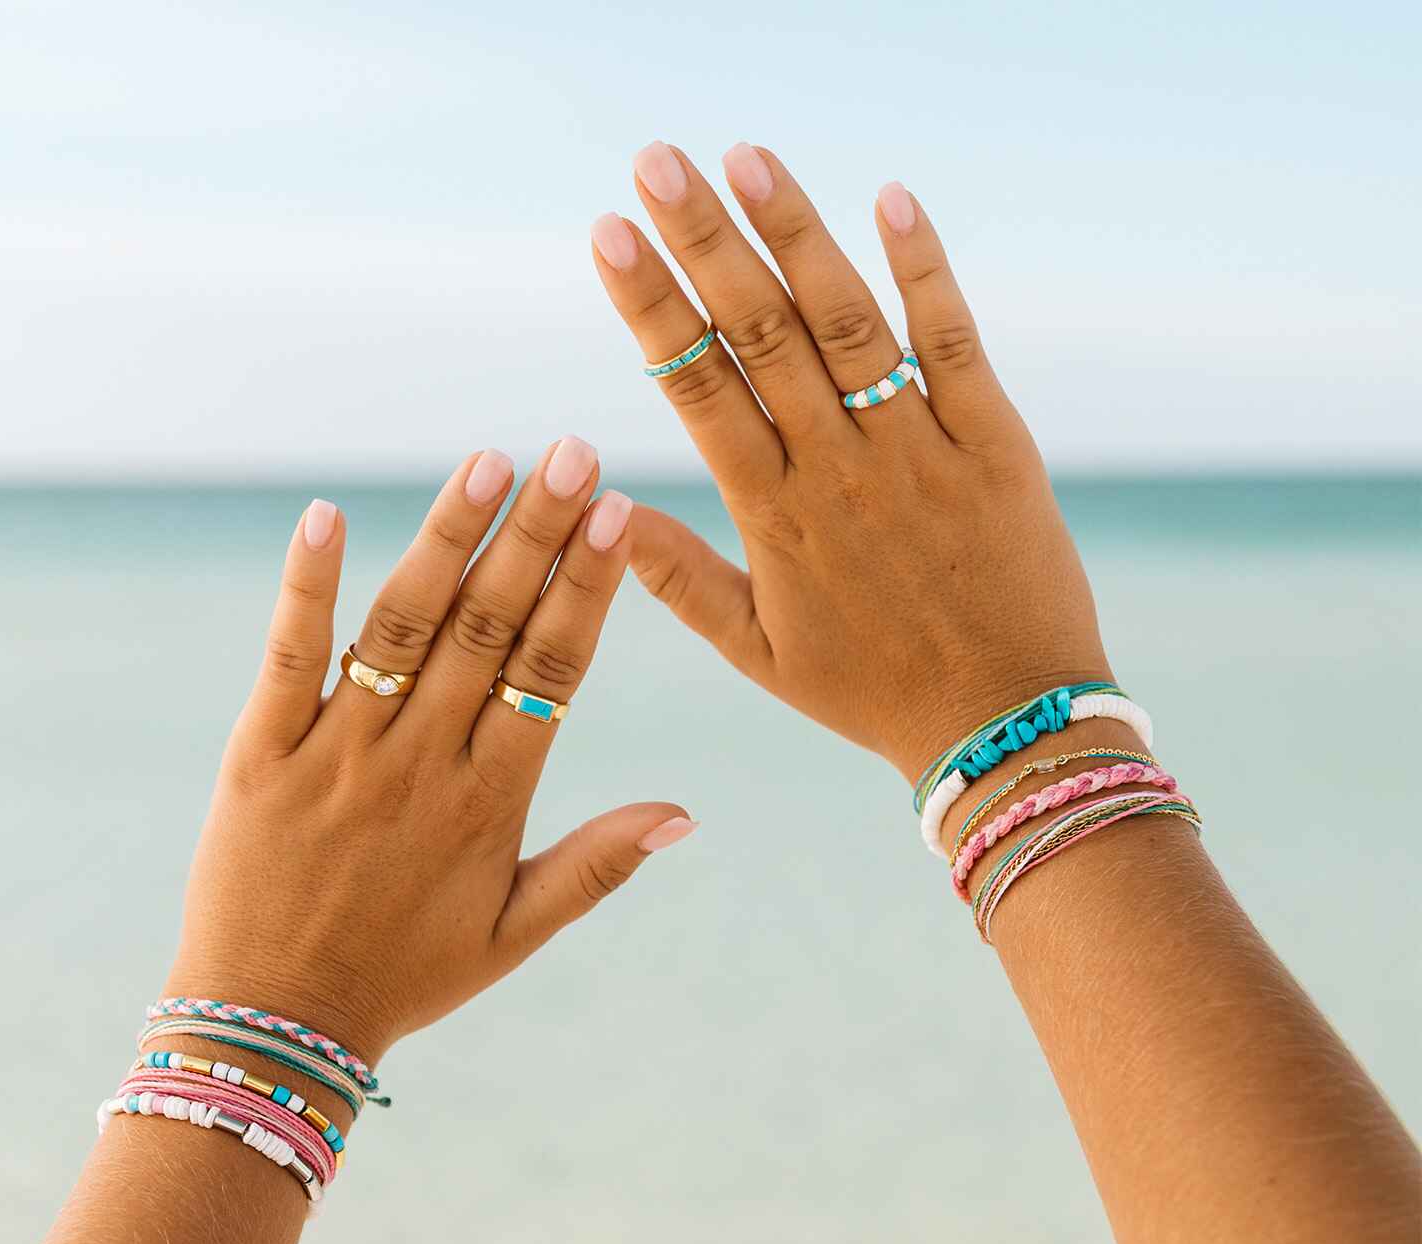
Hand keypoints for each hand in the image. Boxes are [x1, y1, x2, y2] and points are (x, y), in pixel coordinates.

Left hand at [165, 441, 693, 1073]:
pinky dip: (309, 585)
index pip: (551, 671)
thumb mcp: (516, 934)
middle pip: (488, 629)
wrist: (276, 1023)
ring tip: (487, 464)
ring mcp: (339, 752)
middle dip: (534, 535)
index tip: (614, 513)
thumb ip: (598, 866)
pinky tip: (329, 514)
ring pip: (402, 626)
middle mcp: (420, 763)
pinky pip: (291, 656)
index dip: (584, 587)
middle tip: (571, 452)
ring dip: (446, 541)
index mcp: (489, 801)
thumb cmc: (408, 976)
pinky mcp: (262, 753)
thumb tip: (684, 815)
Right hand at [592, 143, 1110, 781]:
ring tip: (745, 157)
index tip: (610, 234)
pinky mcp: (992, 441)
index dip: (653, 305)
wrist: (1003, 721)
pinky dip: (924, 271)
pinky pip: (952, 343)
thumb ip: (680, 578)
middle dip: (703, 241)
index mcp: (774, 515)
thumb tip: (605, 511)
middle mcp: (839, 469)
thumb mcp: (758, 651)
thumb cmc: (871, 689)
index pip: (698, 387)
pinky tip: (892, 198)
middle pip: (760, 334)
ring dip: (796, 232)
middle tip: (656, 161)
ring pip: (846, 322)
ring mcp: (917, 449)